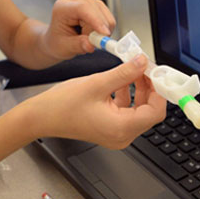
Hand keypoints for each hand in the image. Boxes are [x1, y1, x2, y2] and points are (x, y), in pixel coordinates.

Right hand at [21, 55, 166, 148]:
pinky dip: (127, 95)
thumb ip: (124, 73)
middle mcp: (121, 135)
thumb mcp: (97, 83)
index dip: (159, 90)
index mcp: (121, 128)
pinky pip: (126, 112)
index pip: (156, 111)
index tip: (156, 73)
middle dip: (149, 87)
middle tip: (144, 66)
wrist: (41, 117)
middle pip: (149, 111)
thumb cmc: (62, 105)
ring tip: (131, 69)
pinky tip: (119, 80)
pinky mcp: (109, 129)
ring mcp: (115, 134)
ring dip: (138, 89)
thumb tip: (142, 63)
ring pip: (138, 110)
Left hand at [42, 0, 115, 60]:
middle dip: (98, 30)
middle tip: (92, 44)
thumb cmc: (57, 42)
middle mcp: (75, 0)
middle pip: (96, 11)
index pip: (83, 8)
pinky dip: (105, 29)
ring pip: (104, 14)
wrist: (57, 40)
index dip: (96, 20)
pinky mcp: (95, 6)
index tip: (104, 34)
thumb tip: (90, 45)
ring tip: (88, 38)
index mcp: (62, 8)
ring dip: (101, 30)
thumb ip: (78, 45)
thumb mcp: (65, 47)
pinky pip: (108, 17)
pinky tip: (94, 34)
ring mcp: (86, 1)